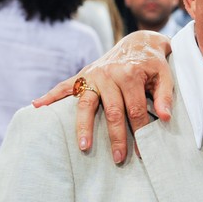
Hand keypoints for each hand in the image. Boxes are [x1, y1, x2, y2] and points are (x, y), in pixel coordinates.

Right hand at [33, 31, 174, 163]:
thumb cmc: (153, 63)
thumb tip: (165, 118)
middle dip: (115, 137)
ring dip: (83, 127)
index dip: (140, 131)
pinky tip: (37, 106)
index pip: (134, 109)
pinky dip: (50, 96)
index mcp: (129, 74)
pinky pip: (65, 87)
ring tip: (83, 147)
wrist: (138, 42)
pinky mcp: (83, 75)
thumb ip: (165, 96)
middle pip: (112, 111)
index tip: (142, 151)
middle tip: (118, 159)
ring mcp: (93, 75)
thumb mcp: (165, 75)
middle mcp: (109, 74)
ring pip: (86, 104)